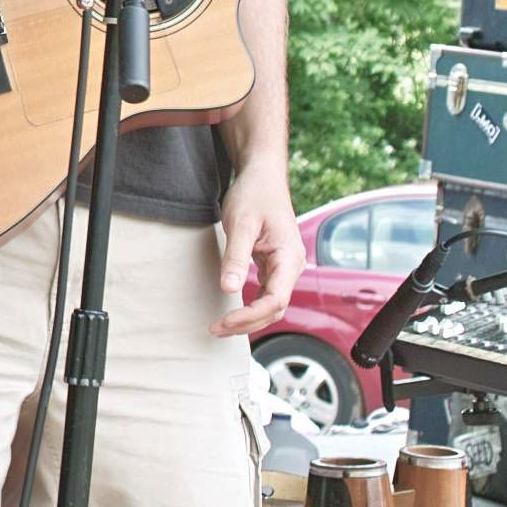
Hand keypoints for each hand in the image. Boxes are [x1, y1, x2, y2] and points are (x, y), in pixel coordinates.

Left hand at [211, 165, 301, 337]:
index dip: (250, 316)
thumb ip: (236, 257)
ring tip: (220, 326)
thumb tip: (229, 289)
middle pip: (274, 309)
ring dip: (248, 318)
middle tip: (215, 330)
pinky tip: (233, 312)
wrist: (262, 176)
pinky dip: (251, 306)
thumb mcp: (241, 224)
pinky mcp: (273, 264)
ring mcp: (284, 266)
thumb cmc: (255, 195)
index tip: (224, 322)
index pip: (275, 300)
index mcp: (289, 257)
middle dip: (246, 324)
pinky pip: (266, 293)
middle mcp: (291, 266)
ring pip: (271, 304)